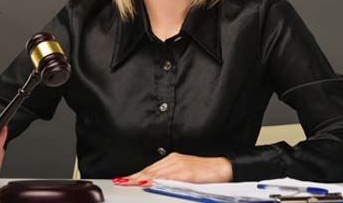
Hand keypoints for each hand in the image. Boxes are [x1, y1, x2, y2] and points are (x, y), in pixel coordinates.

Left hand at [113, 152, 232, 186]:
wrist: (222, 167)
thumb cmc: (205, 172)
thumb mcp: (184, 174)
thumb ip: (169, 177)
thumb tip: (153, 183)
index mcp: (172, 160)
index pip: (150, 169)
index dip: (135, 175)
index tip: (123, 179)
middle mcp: (173, 160)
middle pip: (149, 170)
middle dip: (133, 177)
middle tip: (120, 181)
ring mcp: (179, 165)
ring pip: (155, 173)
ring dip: (140, 178)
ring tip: (128, 182)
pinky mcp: (186, 172)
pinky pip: (168, 177)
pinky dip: (157, 180)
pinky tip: (148, 182)